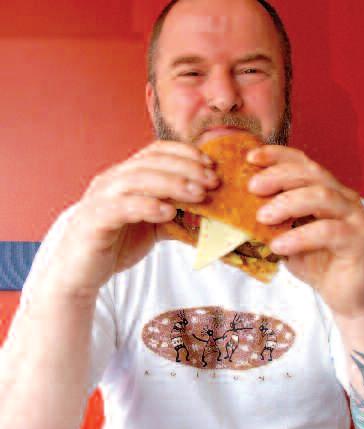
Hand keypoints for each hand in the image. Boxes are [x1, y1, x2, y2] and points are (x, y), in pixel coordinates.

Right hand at [45, 141, 218, 298]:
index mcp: (126, 176)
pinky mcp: (94, 219)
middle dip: (186, 168)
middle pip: (151, 162)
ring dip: (172, 184)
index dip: (185, 153)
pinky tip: (168, 213)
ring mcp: (101, 197)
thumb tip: (212, 214)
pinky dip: (147, 206)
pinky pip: (121, 206)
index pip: (156, 151)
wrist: (82, 272)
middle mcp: (112, 180)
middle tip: (213, 181)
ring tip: (198, 195)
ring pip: (138, 179)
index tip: (211, 165)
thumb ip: (177, 214)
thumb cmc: (118, 244)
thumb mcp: (154, 226)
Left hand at [247, 145, 363, 316]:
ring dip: (288, 202)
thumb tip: (235, 210)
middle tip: (252, 187)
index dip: (277, 156)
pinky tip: (278, 246)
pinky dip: (299, 236)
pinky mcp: (358, 240)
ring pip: (322, 196)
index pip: (303, 163)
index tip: (250, 157)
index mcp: (326, 190)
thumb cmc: (315, 262)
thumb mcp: (287, 236)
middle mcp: (343, 197)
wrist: (346, 295)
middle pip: (311, 173)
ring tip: (262, 217)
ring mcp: (354, 217)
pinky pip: (328, 231)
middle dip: (278, 176)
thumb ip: (271, 221)